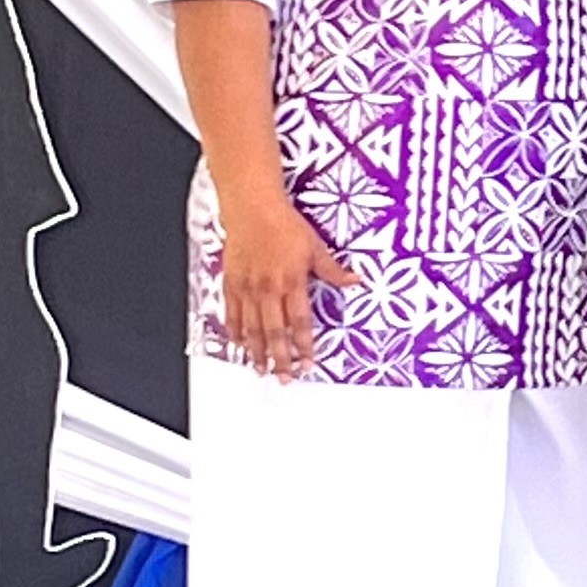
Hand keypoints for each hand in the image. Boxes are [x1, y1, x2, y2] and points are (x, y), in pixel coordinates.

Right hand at [217, 189, 359, 377]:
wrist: (252, 209)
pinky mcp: (232, 283)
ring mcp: (247, 288)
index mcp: (291, 281)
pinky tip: (238, 344)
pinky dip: (235, 331)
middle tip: (283, 376)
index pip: (300, 322)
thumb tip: (355, 281)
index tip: (307, 362)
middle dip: (280, 358)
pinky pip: (232, 313)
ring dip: (256, 351)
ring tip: (260, 369)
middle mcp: (268, 288)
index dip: (304, 345)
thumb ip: (333, 270)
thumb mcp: (316, 247)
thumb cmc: (283, 225)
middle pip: (274, 332)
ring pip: (251, 328)